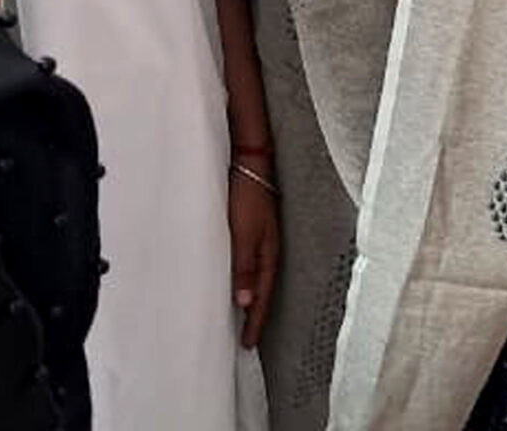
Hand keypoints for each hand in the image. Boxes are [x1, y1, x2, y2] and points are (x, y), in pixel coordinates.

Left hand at [228, 169, 278, 347]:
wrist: (250, 164)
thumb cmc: (247, 197)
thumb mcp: (243, 233)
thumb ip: (244, 266)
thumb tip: (244, 300)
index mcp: (268, 254)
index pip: (261, 296)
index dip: (255, 320)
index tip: (248, 343)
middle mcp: (267, 250)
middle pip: (262, 290)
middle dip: (256, 315)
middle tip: (248, 338)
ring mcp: (261, 241)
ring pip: (257, 278)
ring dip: (250, 299)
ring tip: (243, 319)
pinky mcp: (252, 232)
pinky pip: (250, 266)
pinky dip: (246, 281)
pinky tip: (237, 284)